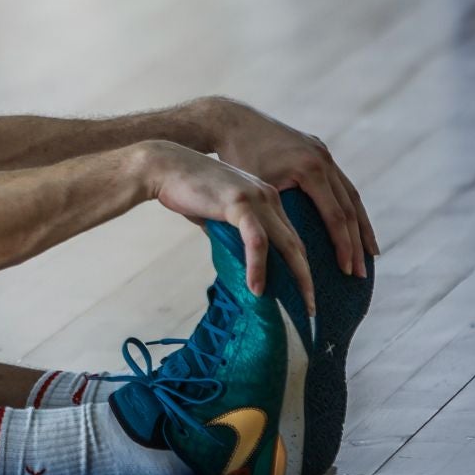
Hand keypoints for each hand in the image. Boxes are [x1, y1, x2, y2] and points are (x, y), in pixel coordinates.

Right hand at [132, 140, 316, 314]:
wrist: (163, 165)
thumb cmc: (185, 188)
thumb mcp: (216, 213)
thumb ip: (230, 231)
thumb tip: (235, 255)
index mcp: (267, 198)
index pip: (292, 237)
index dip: (300, 267)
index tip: (303, 293)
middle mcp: (268, 197)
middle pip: (297, 244)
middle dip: (307, 279)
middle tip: (312, 309)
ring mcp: (256, 199)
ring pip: (286, 244)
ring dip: (297, 278)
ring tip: (301, 305)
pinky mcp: (239, 203)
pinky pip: (256, 241)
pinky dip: (258, 267)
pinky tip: (257, 288)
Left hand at [205, 96, 378, 277]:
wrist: (229, 121)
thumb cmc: (235, 159)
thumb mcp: (255, 190)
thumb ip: (270, 218)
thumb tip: (274, 260)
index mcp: (311, 169)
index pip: (335, 216)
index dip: (343, 246)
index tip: (347, 271)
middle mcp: (323, 158)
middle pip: (349, 207)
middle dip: (357, 243)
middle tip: (361, 273)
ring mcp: (323, 152)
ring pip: (350, 194)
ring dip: (361, 226)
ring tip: (370, 254)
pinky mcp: (318, 149)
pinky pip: (339, 182)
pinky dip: (348, 205)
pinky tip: (352, 224)